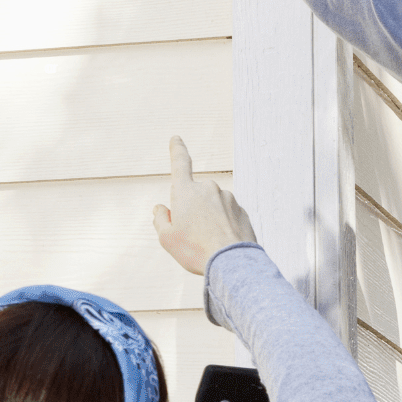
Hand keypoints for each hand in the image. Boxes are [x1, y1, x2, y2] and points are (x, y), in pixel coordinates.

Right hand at [152, 136, 256, 275]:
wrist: (231, 263)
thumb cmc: (195, 250)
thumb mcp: (167, 238)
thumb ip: (160, 219)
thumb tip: (161, 208)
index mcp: (186, 191)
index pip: (180, 164)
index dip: (177, 150)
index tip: (176, 139)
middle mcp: (208, 189)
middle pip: (195, 197)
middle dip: (191, 211)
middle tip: (191, 237)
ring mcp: (228, 199)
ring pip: (212, 208)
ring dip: (209, 220)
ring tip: (208, 244)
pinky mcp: (241, 211)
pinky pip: (227, 217)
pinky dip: (223, 227)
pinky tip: (222, 245)